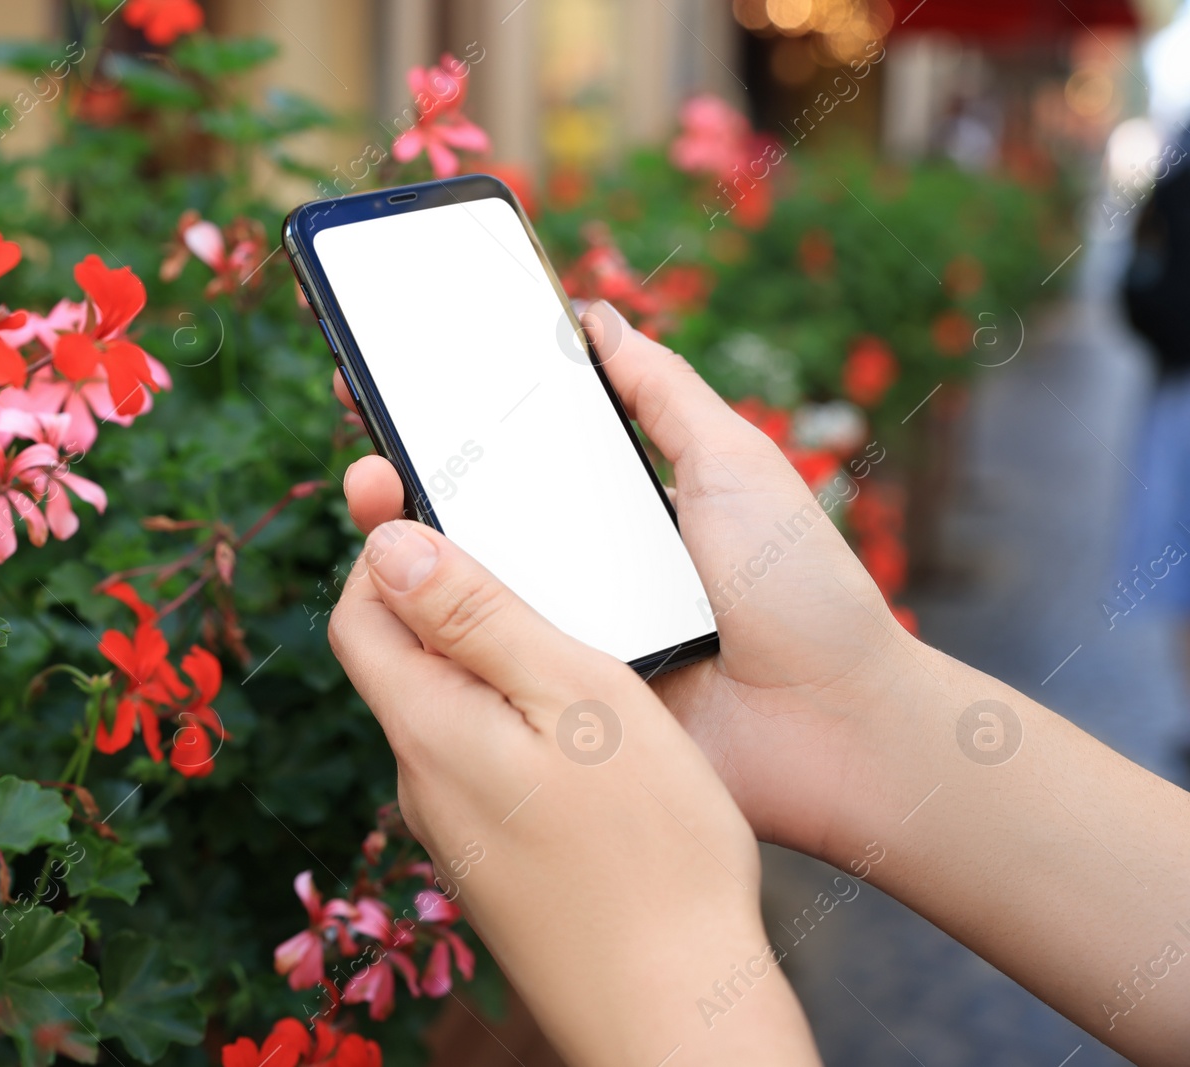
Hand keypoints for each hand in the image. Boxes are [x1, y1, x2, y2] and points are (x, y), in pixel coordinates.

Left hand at [328, 518, 819, 1064]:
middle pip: (400, 660)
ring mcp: (458, 833)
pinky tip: (583, 727)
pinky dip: (513, 719)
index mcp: (428, 728)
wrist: (675, 1014)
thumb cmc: (648, 848)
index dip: (384, 546)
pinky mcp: (498, 863)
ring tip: (565, 633)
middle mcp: (423, 783)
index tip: (431, 498)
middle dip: (437, 593)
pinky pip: (485, 763)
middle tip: (513, 550)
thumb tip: (384, 542)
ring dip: (484, 659)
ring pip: (448, 712)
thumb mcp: (571, 695)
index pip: (359, 614)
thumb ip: (474, 617)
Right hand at [335, 301, 920, 861]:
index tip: (392, 375)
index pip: (511, 454)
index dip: (449, 418)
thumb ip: (664, 392)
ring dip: (402, 541)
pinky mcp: (557, 698)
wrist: (833, 725)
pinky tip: (393, 585)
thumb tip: (594, 315)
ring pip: (459, 587)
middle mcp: (572, 569)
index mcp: (609, 510)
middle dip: (405, 472)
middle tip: (365, 435)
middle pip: (467, 517)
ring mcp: (559, 635)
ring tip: (366, 490)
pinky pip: (483, 661)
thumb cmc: (799, 590)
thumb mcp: (735, 465)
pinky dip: (437, 628)